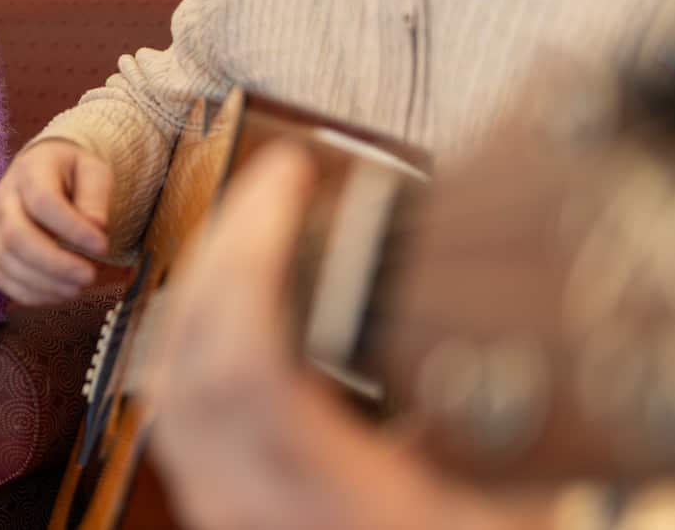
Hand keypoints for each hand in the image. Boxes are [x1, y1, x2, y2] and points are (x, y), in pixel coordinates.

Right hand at [0, 139, 112, 304]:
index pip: (42, 201)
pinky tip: (60, 293)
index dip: (71, 228)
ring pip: (6, 261)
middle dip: (54, 263)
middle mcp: (4, 199)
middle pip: (16, 236)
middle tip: (89, 275)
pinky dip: (31, 293)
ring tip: (78, 287)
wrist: (48, 174)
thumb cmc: (74, 174)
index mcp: (30, 170)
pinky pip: (2, 279)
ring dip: (44, 282)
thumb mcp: (94, 172)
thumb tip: (96, 227)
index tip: (102, 245)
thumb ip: (96, 196)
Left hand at [148, 142, 558, 529]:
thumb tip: (434, 306)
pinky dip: (190, 330)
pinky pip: (172, 407)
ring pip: (169, 378)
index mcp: (339, 503)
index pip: (250, 363)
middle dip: (225, 246)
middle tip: (275, 183)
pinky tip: (229, 292)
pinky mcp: (217, 506)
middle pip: (194, 357)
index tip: (291, 178)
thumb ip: (470, 413)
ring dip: (202, 282)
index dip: (254, 256)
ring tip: (254, 221)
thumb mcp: (506, 492)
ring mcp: (226, 512)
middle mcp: (260, 511)